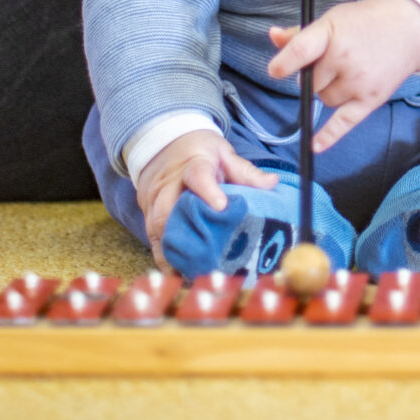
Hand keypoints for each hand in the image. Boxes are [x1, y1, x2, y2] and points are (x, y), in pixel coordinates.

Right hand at [134, 128, 275, 268]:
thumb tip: (272, 183)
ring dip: (174, 252)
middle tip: (208, 258)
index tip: (222, 207)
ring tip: (194, 273)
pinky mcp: (147, 215)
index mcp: (193, 164)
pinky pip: (152, 240)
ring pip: (158, 229)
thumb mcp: (224, 154)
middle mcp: (168, 185)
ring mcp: (154, 201)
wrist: (164, 145)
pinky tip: (178, 274)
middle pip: (168, 209)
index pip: (198, 175)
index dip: (208, 191)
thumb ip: (245, 172)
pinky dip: (164, 258)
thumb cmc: (199, 152)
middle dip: (185, 235)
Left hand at [267, 0, 419, 152]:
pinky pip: (344, 122)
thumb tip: (273, 36)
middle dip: (315, 75)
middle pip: (310, 81)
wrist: (407, 27)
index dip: (285, 62)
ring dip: (329, 91)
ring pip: (324, 100)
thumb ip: (300, 34)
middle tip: (335, 59)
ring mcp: (358, 79)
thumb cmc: (363, 23)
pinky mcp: (371, 98)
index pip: (302, 49)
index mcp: (331, 32)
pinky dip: (329, 136)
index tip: (275, 71)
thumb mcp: (332, 20)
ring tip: (349, 71)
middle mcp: (345, 56)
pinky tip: (314, 146)